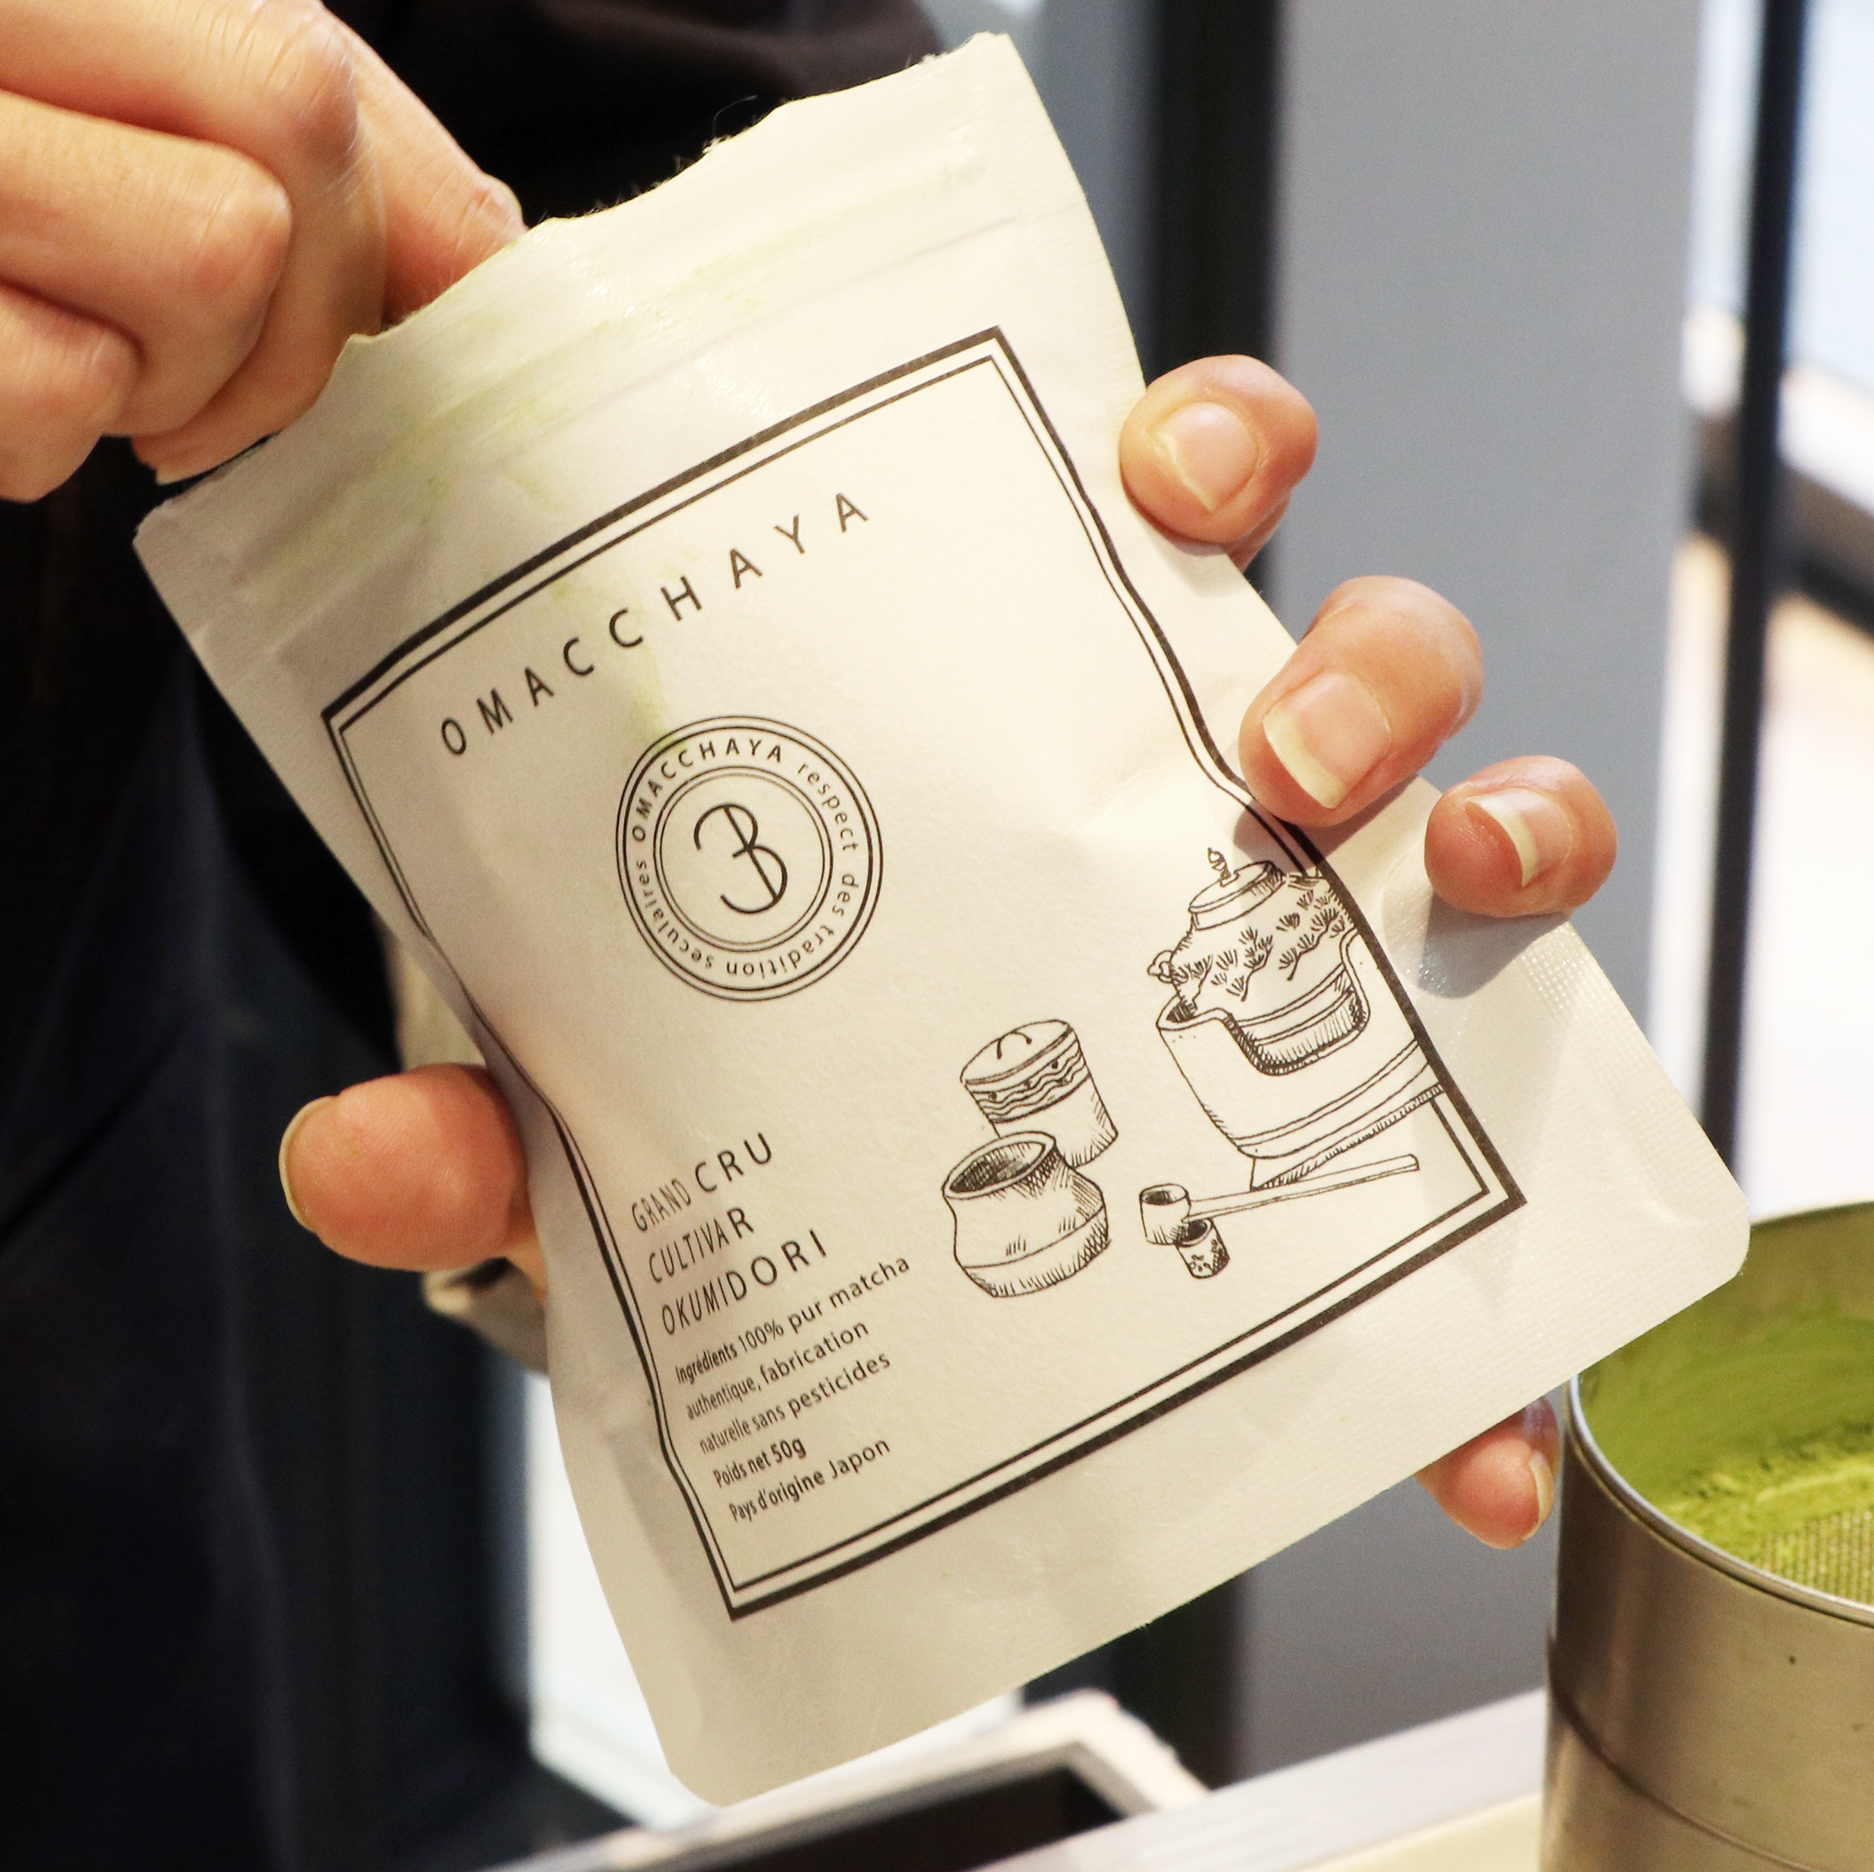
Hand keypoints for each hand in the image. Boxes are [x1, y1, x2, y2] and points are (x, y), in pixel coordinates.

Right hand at [0, 0, 521, 622]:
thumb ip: (74, 68)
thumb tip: (394, 198)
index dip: (399, 182)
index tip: (421, 291)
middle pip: (288, 112)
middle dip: (320, 300)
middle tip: (221, 390)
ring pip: (205, 251)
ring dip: (171, 384)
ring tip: (31, 388)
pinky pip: (45, 386)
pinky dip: (25, 445)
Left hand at [278, 355, 1613, 1549]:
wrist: (835, 1289)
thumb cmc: (758, 1092)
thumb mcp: (608, 1090)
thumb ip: (491, 1114)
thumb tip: (361, 1159)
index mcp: (1042, 704)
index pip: (1163, 500)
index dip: (1207, 442)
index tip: (1164, 470)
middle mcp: (1214, 791)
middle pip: (1368, 642)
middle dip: (1367, 665)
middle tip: (1274, 756)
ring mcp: (1331, 944)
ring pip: (1502, 811)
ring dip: (1508, 836)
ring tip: (1419, 920)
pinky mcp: (1395, 1135)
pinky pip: (1511, 1179)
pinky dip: (1513, 1321)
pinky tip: (1471, 1432)